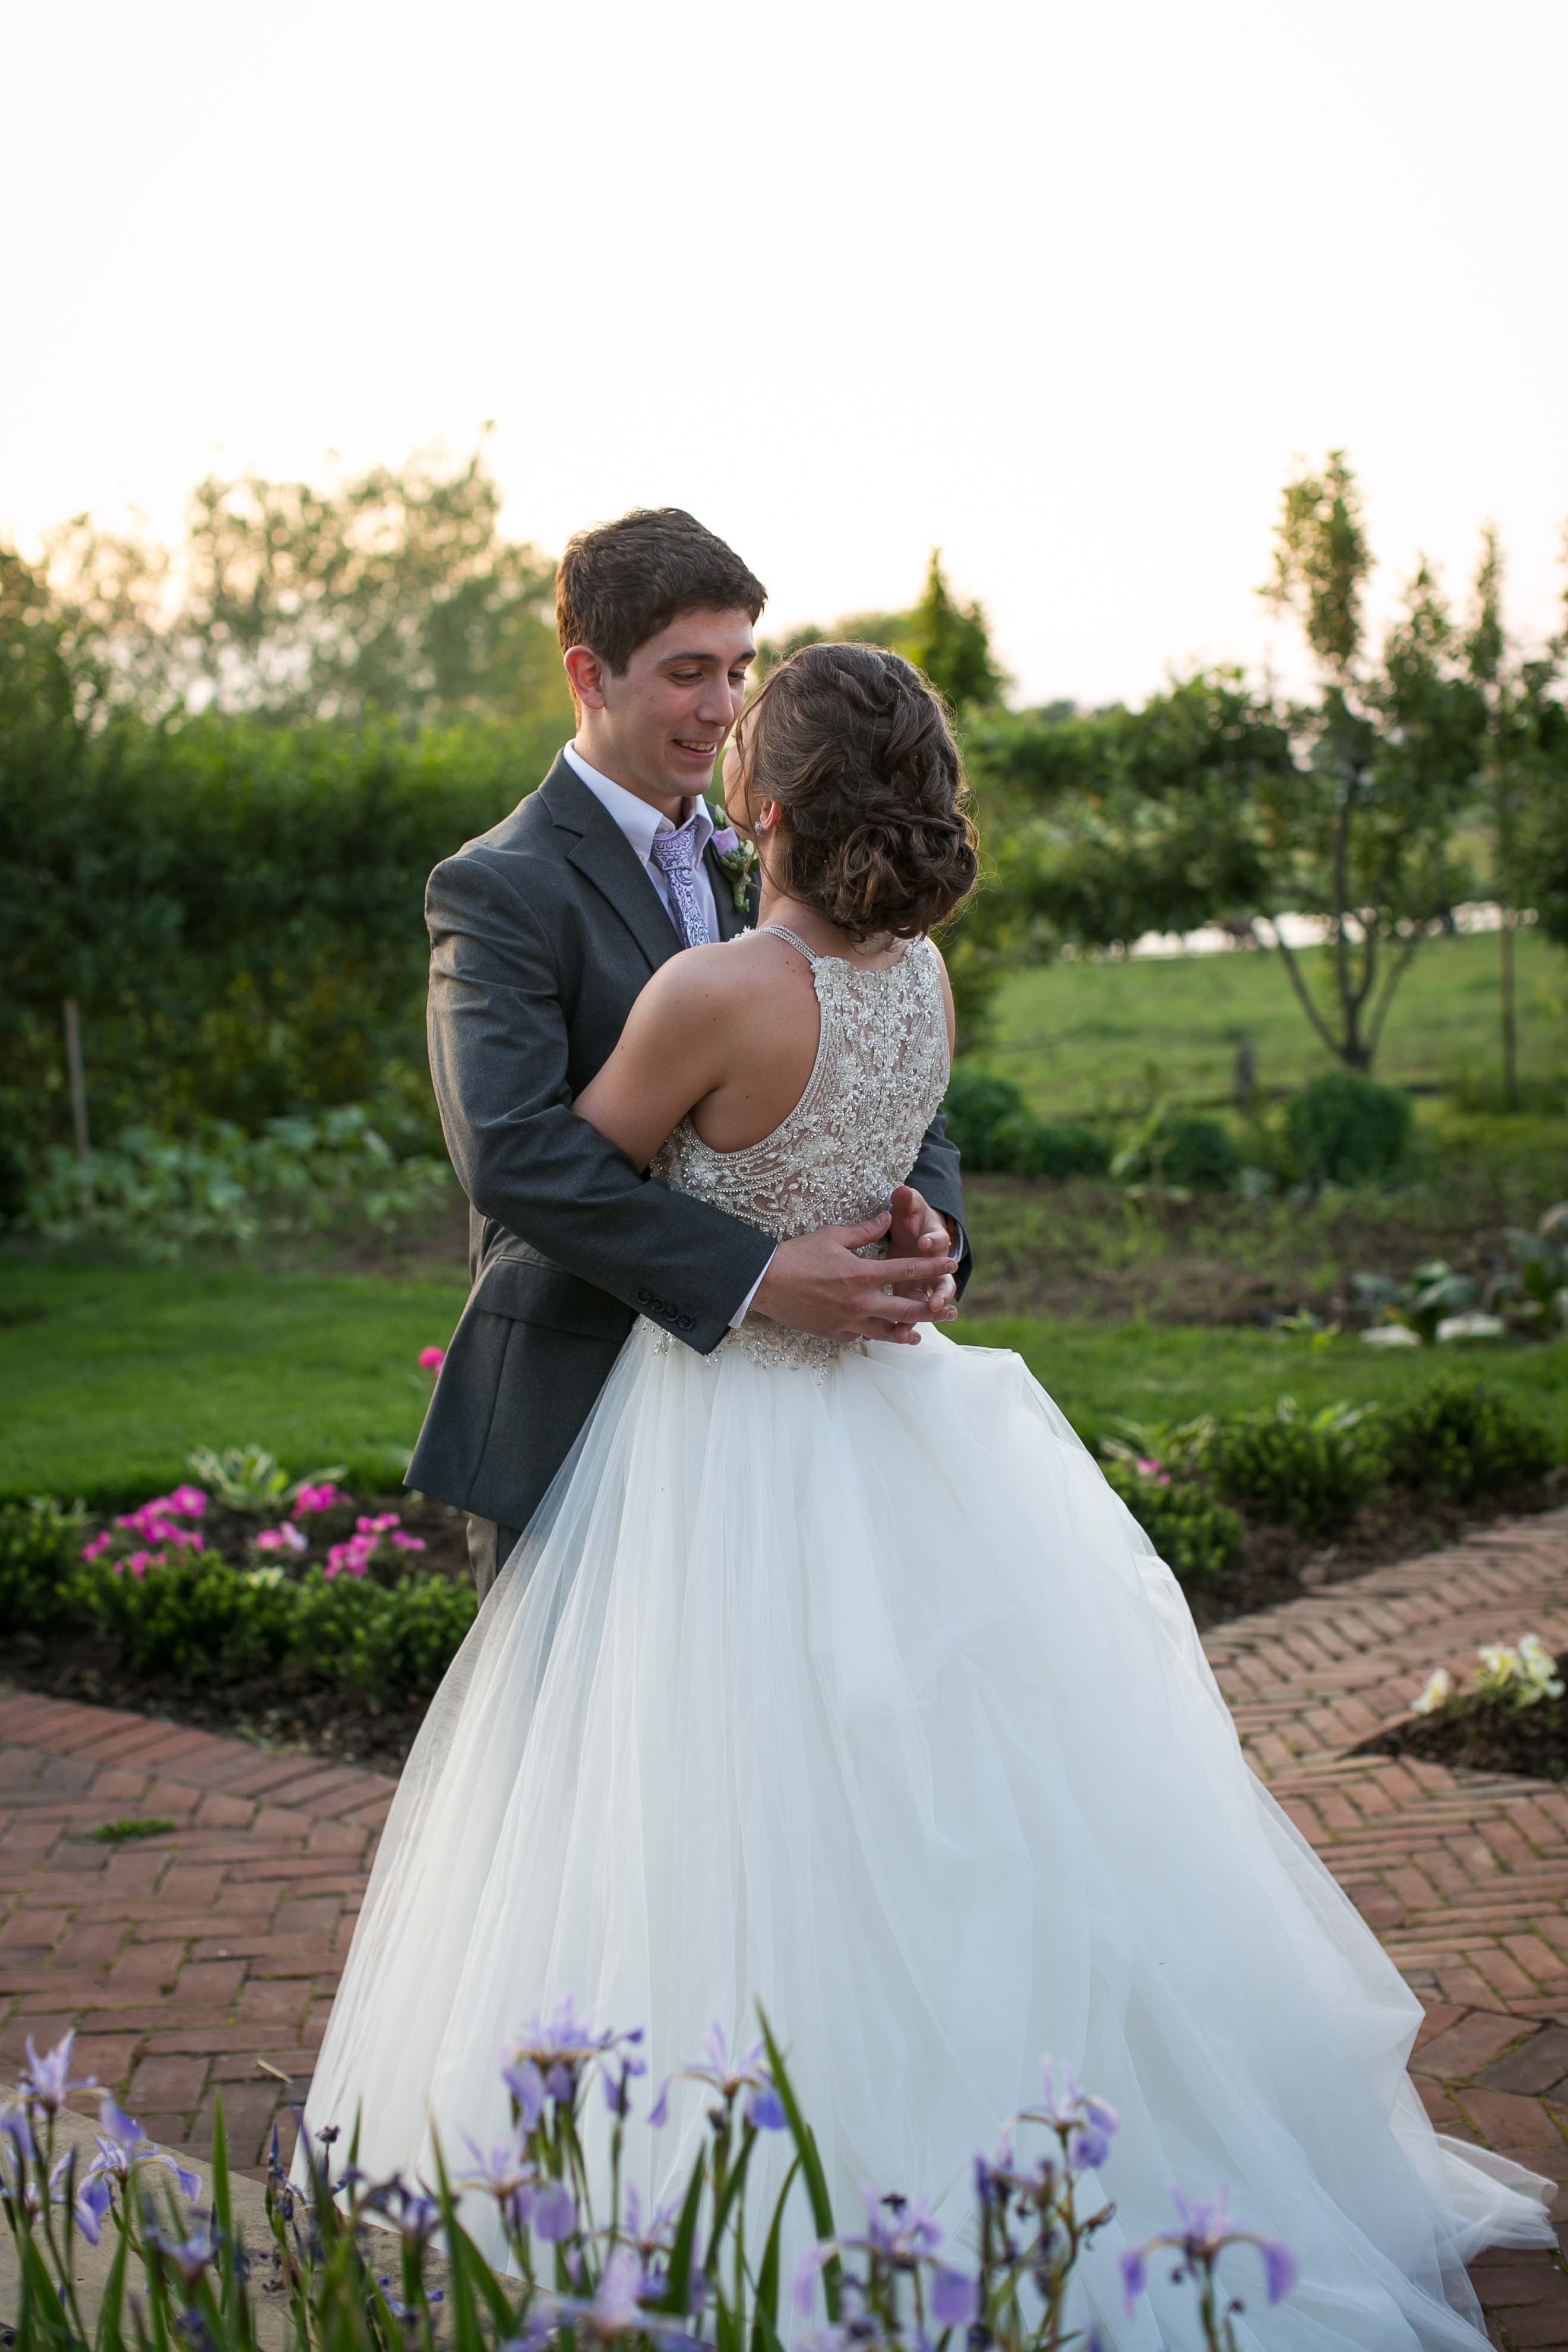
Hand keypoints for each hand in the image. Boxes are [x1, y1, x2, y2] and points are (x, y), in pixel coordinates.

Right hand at [751, 1211, 959, 1346]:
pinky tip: (883, 1334)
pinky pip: (862, 1337)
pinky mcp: (835, 1333)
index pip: (907, 1271)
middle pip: (906, 1310)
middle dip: (932, 1310)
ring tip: (922, 1333)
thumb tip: (887, 1218)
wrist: (765, 1283)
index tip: (952, 1263)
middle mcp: (860, 1302)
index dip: (932, 1267)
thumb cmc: (798, 1256)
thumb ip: (865, 1231)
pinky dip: (875, 1334)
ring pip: (887, 1331)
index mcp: (862, 1274)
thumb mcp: (833, 1237)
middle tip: (951, 1311)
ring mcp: (848, 1321)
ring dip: (908, 1331)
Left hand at [886, 1184, 959, 1322]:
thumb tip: (904, 1190)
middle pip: (943, 1281)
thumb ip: (906, 1201)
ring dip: (928, 1315)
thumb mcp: (910, 1208)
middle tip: (937, 1300)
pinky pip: (913, 1314)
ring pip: (931, 1303)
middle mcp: (935, 1267)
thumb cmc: (914, 1221)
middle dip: (941, 1291)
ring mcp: (926, 1284)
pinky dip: (908, 1325)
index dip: (932, 1240)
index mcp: (934, 1241)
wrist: (919, 1235)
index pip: (937, 1239)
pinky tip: (900, 1337)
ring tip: (920, 1327)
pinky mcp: (914, 1296)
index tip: (925, 1242)